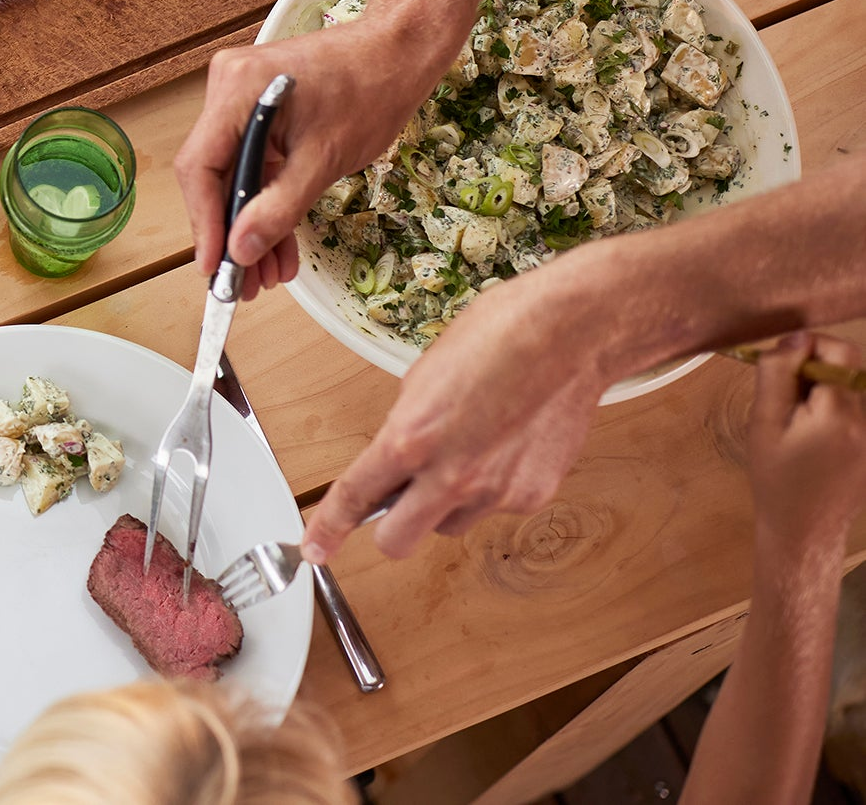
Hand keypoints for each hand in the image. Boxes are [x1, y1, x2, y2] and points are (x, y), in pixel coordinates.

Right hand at [175, 9, 454, 298]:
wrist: (398, 52)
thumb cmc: (370, 90)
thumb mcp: (324, 160)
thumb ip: (279, 208)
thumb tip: (242, 249)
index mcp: (237, 90)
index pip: (199, 167)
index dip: (203, 222)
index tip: (214, 267)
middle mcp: (226, 87)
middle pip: (211, 173)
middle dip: (230, 231)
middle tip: (242, 282)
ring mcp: (239, 95)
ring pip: (233, 173)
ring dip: (250, 222)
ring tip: (267, 272)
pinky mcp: (256, 106)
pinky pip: (252, 160)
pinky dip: (265, 199)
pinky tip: (278, 240)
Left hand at [301, 266, 609, 563]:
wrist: (567, 335)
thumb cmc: (497, 337)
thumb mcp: (423, 377)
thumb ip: (406, 427)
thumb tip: (400, 454)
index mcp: (410, 438)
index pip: (356, 496)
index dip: (329, 529)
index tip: (316, 549)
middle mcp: (450, 475)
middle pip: (397, 541)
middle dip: (393, 527)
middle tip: (400, 502)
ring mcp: (495, 492)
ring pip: (450, 525)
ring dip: (446, 505)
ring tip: (469, 452)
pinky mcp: (532, 496)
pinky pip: (495, 508)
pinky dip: (492, 489)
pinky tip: (504, 447)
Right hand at [746, 333, 865, 557]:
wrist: (804, 528)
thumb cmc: (776, 478)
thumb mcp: (764, 422)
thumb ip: (778, 374)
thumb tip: (797, 337)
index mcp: (840, 414)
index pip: (840, 351)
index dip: (809, 348)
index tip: (783, 368)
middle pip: (853, 365)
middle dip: (820, 367)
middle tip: (789, 396)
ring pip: (857, 384)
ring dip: (830, 386)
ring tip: (804, 417)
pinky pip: (861, 407)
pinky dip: (840, 406)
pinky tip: (819, 432)